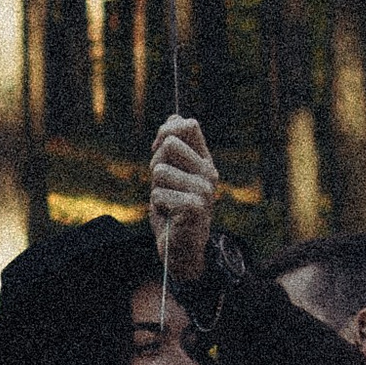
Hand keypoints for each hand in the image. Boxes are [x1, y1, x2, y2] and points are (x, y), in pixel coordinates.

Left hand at [150, 114, 219, 287]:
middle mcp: (209, 172)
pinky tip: (170, 216)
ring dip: (156, 189)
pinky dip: (157, 206)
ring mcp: (204, 190)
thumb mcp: (170, 174)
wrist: (181, 249)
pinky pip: (158, 194)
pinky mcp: (195, 208)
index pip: (188, 125)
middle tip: (164, 186)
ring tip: (168, 203)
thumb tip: (174, 116)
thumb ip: (171, 146)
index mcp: (204, 160)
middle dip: (156, 163)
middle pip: (170, 143)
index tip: (158, 151)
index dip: (166, 133)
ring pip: (160, 170)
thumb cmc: (173, 210)